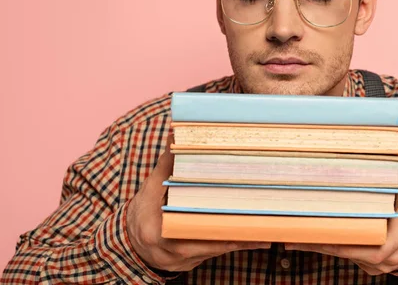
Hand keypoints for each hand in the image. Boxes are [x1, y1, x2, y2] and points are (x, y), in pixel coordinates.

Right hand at [126, 132, 270, 271]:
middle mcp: (172, 251)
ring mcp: (184, 260)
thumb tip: (176, 135)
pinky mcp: (193, 263)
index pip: (187, 227)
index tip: (232, 213)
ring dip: (240, 240)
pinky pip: (217, 253)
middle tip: (259, 223)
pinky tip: (255, 238)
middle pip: (208, 242)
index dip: (211, 222)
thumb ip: (166, 164)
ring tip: (264, 232)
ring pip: (216, 250)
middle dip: (234, 233)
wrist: (133, 242)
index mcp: (157, 232)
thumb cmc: (143, 212)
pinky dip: (235, 244)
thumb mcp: (150, 188)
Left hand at [284, 136, 397, 274]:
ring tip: (292, 236)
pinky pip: (346, 256)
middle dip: (319, 241)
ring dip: (320, 245)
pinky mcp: (368, 264)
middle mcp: (385, 257)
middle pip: (346, 251)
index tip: (316, 229)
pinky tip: (308, 237)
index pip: (364, 244)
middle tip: (294, 232)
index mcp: (397, 240)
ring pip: (343, 255)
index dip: (338, 239)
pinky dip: (329, 246)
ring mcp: (376, 264)